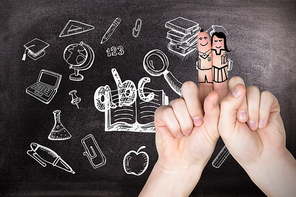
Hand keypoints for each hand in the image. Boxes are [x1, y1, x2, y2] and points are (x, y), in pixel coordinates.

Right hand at [140, 31, 230, 195]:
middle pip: (190, 85)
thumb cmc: (201, 146)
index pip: (210, 74)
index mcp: (207, 100)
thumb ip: (218, 110)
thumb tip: (220, 92)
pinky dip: (176, 126)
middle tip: (199, 121)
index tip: (210, 38)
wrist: (183, 161)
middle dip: (195, 105)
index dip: (210, 56)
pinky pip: (168, 112)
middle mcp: (191, 100)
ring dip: (187, 122)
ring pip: (180, 102)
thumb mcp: (215, 130)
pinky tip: (177, 132)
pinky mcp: (163, 112)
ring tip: (189, 131)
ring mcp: (176, 105)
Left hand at [219, 76, 284, 166]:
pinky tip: (261, 123)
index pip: (221, 86)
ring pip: (252, 90)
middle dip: (240, 103)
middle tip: (241, 119)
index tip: (229, 105)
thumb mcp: (226, 127)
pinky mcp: (268, 104)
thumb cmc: (241, 145)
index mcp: (223, 105)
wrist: (261, 157)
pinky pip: (266, 96)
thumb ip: (227, 106)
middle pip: (238, 83)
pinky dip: (264, 111)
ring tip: (251, 125)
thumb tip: (238, 88)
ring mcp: (253, 101)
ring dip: (253, 111)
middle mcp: (238, 100)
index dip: (226, 92)